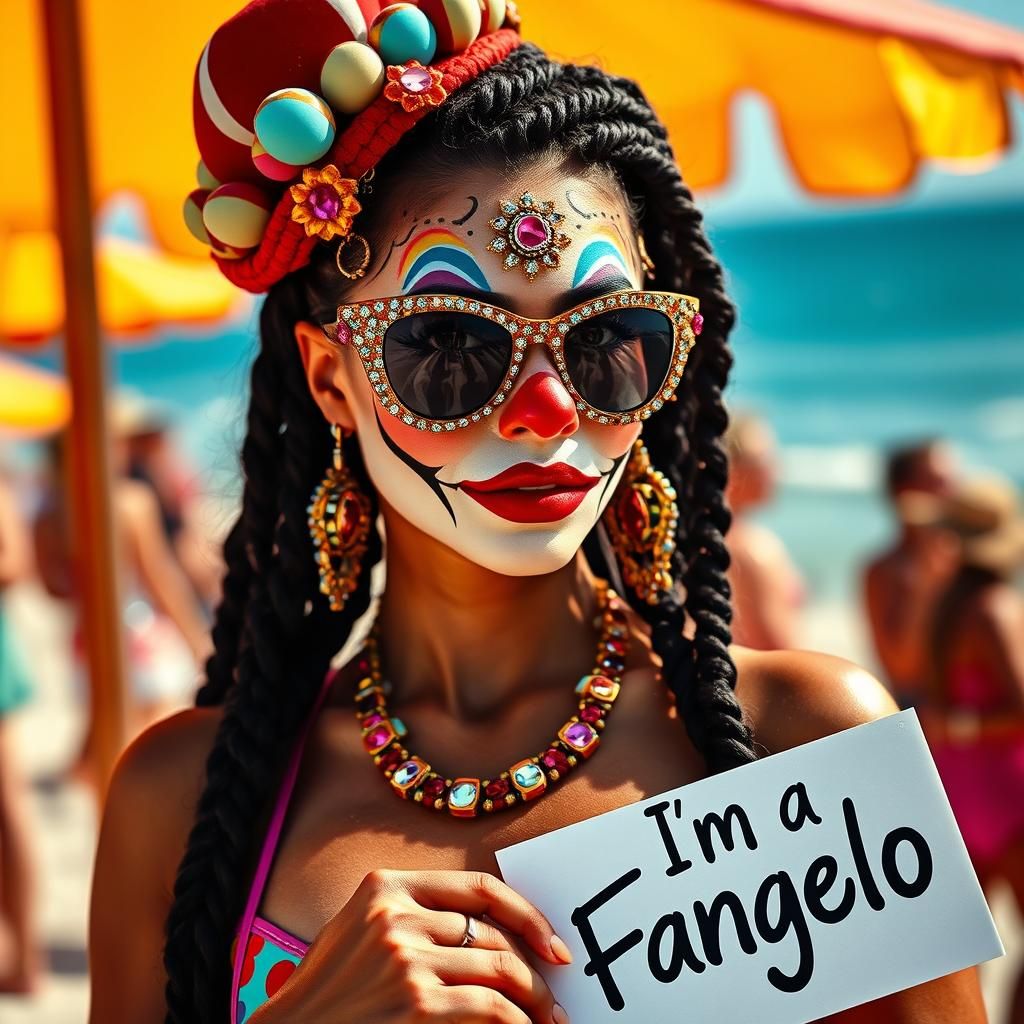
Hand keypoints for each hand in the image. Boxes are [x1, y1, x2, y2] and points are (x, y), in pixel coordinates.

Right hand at [248, 868, 572, 1023]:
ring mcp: (405, 959)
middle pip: (492, 935)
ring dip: (534, 1001)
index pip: (477, 886)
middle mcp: (396, 914)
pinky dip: (516, 1023)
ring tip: (548, 1020)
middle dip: (533, 969)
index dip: (525, 914)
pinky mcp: (417, 1004)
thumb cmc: (327, 994)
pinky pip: (491, 1007)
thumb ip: (411, 916)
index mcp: (385, 886)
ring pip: (499, 970)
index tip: (552, 943)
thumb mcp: (359, 933)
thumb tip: (486, 932)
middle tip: (554, 997)